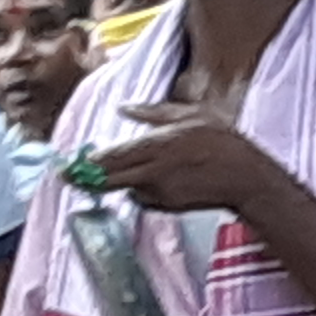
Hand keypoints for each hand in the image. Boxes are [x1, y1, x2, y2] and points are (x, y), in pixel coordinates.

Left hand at [82, 98, 285, 220]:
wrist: (248, 179)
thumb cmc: (224, 142)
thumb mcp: (192, 115)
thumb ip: (154, 113)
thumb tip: (124, 109)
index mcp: (157, 145)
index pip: (110, 158)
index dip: (87, 163)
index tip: (69, 164)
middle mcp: (153, 171)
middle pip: (108, 179)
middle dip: (85, 178)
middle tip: (67, 177)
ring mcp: (160, 191)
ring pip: (125, 188)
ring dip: (117, 182)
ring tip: (112, 176)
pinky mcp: (168, 206)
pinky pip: (144, 198)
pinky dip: (142, 191)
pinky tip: (155, 182)